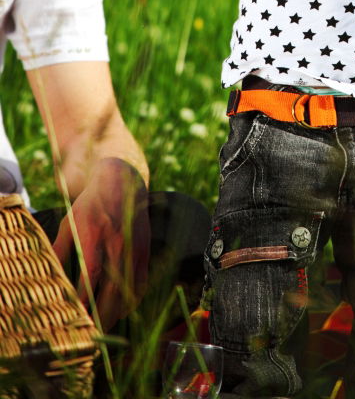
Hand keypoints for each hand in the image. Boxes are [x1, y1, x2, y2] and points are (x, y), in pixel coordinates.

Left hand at [52, 158, 149, 330]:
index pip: (91, 273)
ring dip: (117, 312)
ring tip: (105, 326)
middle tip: (92, 332)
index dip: (84, 298)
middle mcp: (117, 241)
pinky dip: (133, 300)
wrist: (121, 183)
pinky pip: (141, 281)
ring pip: (129, 288)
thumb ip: (59, 250)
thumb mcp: (69, 223)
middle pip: (113, 287)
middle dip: (102, 314)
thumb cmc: (89, 205)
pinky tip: (122, 310)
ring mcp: (134, 245)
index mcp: (94, 233)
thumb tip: (48, 278)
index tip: (76, 316)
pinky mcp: (145, 248)